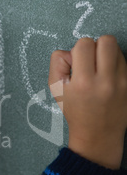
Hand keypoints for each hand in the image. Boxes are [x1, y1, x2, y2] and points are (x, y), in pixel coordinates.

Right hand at [48, 35, 126, 168]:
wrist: (97, 133)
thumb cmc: (74, 110)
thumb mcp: (55, 88)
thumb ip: (57, 63)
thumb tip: (70, 50)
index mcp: (83, 82)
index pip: (84, 44)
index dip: (78, 49)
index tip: (77, 61)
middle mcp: (106, 81)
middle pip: (106, 40)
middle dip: (96, 46)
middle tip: (90, 60)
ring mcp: (123, 82)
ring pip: (118, 49)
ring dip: (106, 54)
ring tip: (99, 69)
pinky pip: (124, 61)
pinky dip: (115, 64)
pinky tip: (108, 76)